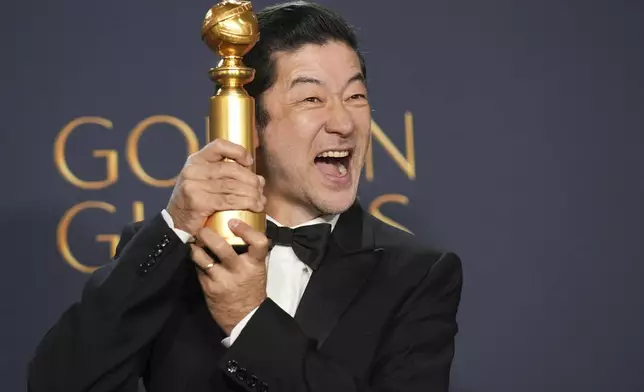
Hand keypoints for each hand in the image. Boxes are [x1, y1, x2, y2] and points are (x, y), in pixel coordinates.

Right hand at [166, 139, 265, 234]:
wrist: (176, 223)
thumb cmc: (196, 202)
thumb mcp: (206, 181)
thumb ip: (227, 176)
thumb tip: (259, 179)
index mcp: (196, 160)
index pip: (219, 145)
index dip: (238, 151)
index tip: (250, 162)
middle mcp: (193, 170)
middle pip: (231, 169)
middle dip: (251, 180)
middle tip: (261, 189)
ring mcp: (194, 185)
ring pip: (232, 186)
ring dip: (252, 194)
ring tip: (260, 201)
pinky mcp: (198, 202)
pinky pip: (229, 200)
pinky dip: (246, 204)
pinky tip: (254, 207)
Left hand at [190, 218, 269, 334]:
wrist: (245, 318)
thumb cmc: (252, 290)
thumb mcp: (258, 270)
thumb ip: (250, 253)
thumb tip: (238, 230)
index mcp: (255, 264)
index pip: (258, 242)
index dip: (246, 229)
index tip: (234, 221)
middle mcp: (239, 271)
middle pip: (222, 247)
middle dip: (208, 234)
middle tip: (202, 229)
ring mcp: (222, 280)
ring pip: (203, 258)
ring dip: (196, 247)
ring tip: (194, 241)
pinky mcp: (209, 288)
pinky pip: (199, 269)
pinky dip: (196, 261)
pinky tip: (196, 257)